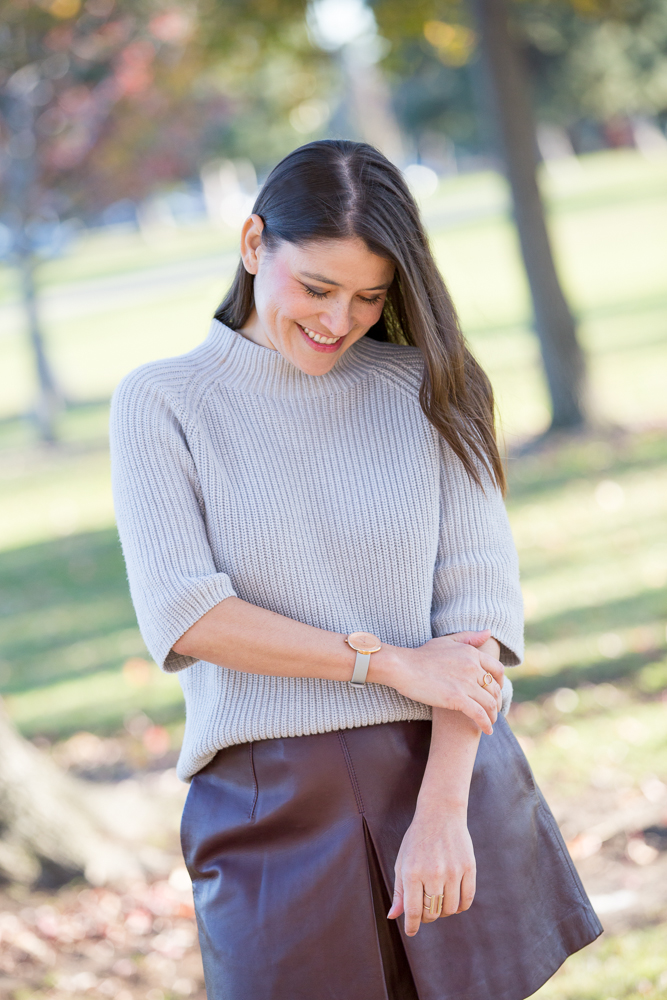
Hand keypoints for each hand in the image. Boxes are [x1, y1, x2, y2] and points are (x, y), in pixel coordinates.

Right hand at [376, 630, 503, 735]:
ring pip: (490, 703)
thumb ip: (469, 637)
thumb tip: (488, 632)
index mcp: (471, 653)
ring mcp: (465, 682)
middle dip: (497, 701)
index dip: (500, 683)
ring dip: (493, 715)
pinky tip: (486, 731)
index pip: (497, 669)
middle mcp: (472, 666)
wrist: (403, 666)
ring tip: (491, 722)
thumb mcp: (447, 641)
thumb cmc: (421, 655)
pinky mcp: (456, 698)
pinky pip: (479, 714)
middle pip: (494, 688)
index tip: (496, 691)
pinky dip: (486, 724)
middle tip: (494, 710)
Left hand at [387, 805, 475, 936]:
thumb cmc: (417, 839)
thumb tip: (394, 916)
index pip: (413, 911)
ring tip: (438, 900)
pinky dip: (460, 906)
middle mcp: (433, 873)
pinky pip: (466, 900)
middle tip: (424, 909)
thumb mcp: (402, 861)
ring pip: (450, 909)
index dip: (411, 926)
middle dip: (427, 916)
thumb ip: (399, 890)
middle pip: (432, 913)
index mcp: (412, 872)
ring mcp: (453, 871)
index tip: (410, 932)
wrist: (441, 813)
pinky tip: (453, 900)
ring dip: (443, 911)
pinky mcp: (469, 868)